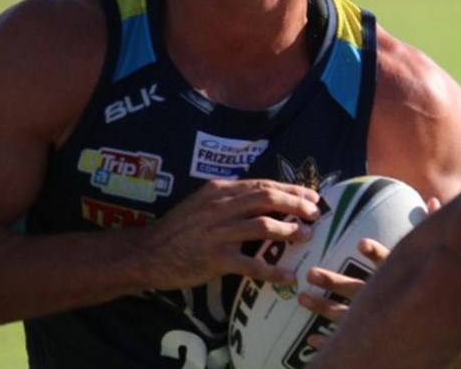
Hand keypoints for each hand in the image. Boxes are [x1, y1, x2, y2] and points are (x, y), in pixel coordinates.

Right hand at [130, 179, 318, 291]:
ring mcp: (217, 232)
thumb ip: (229, 199)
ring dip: (289, 231)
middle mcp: (220, 207)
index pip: (262, 184)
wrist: (146, 253)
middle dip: (296, 204)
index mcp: (219, 191)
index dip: (291, 189)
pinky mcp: (214, 258)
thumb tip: (264, 198)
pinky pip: (250, 264)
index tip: (311, 196)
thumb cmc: (177, 229)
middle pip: (267, 199)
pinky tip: (288, 277)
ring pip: (262, 226)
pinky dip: (272, 271)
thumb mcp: (202, 203)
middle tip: (315, 213)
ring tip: (306, 237)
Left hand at [296, 197, 441, 333]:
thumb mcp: (433, 259)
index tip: (362, 242)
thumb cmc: (432, 291)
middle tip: (309, 273)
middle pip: (356, 289)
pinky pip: (347, 341)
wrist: (437, 332)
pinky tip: (309, 339)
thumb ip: (429, 229)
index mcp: (397, 279)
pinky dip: (327, 340)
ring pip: (345, 315)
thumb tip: (434, 199)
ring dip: (322, 306)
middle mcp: (385, 300)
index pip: (389, 264)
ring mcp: (376, 323)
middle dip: (333, 281)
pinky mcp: (371, 342)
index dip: (377, 253)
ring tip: (301, 298)